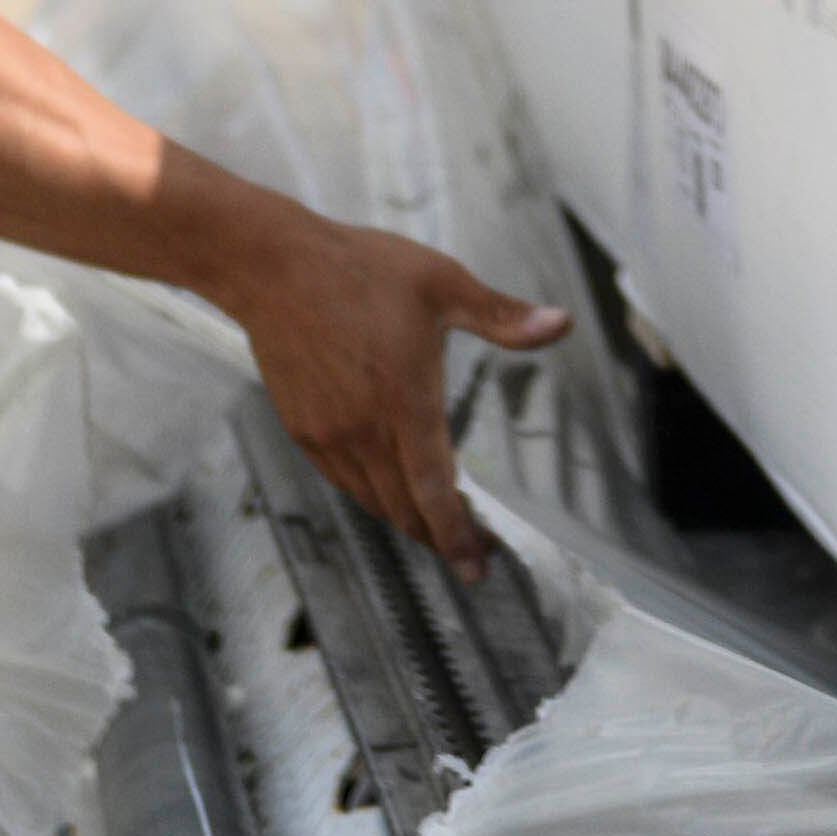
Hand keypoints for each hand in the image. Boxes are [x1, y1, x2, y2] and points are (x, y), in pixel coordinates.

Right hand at [223, 203, 568, 573]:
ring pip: (374, 501)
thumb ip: (501, 316)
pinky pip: (345, 482)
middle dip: (441, 535)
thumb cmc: (363, 270)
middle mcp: (364, 430)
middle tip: (474, 544)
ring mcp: (329, 435)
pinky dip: (374, 496)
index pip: (435, 492)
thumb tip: (561, 324)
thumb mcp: (442, 283)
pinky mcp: (303, 430)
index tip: (478, 567)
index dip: (458, 536)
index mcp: (405, 401)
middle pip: (406, 510)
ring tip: (439, 519)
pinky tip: (392, 485)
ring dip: (408, 518)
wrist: (275, 268)